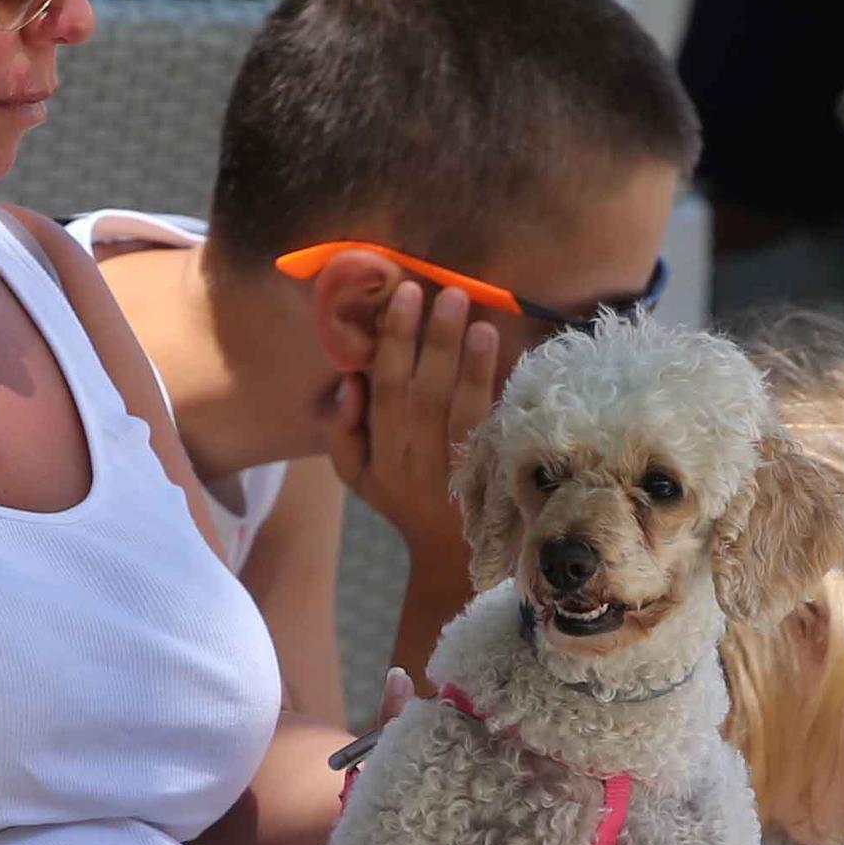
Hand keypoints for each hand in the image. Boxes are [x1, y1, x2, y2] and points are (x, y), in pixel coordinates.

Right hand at [319, 278, 499, 586]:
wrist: (451, 553)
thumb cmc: (402, 497)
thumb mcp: (356, 475)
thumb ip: (342, 430)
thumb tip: (348, 380)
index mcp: (382, 452)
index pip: (383, 390)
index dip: (391, 342)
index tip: (403, 296)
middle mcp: (416, 459)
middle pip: (421, 393)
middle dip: (431, 340)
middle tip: (444, 291)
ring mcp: (455, 467)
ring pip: (457, 409)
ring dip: (467, 361)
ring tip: (475, 317)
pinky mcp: (489, 472)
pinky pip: (491, 427)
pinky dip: (495, 387)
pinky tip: (501, 350)